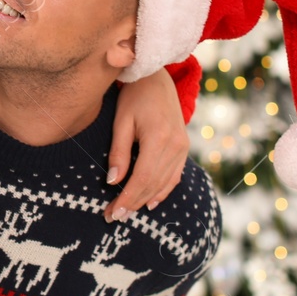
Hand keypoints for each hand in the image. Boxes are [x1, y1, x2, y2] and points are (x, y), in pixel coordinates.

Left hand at [105, 67, 187, 220]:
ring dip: (145, 200)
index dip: (127, 199)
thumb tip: (113, 182)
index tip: (112, 213)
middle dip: (133, 203)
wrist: (157, 78)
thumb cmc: (134, 96)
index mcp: (159, 138)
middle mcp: (176, 145)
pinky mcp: (184, 147)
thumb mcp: (121, 122)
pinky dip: (162, 191)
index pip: (141, 178)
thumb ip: (119, 153)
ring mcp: (183, 147)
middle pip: (153, 184)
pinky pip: (174, 176)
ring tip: (127, 213)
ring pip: (164, 183)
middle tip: (114, 217)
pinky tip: (150, 203)